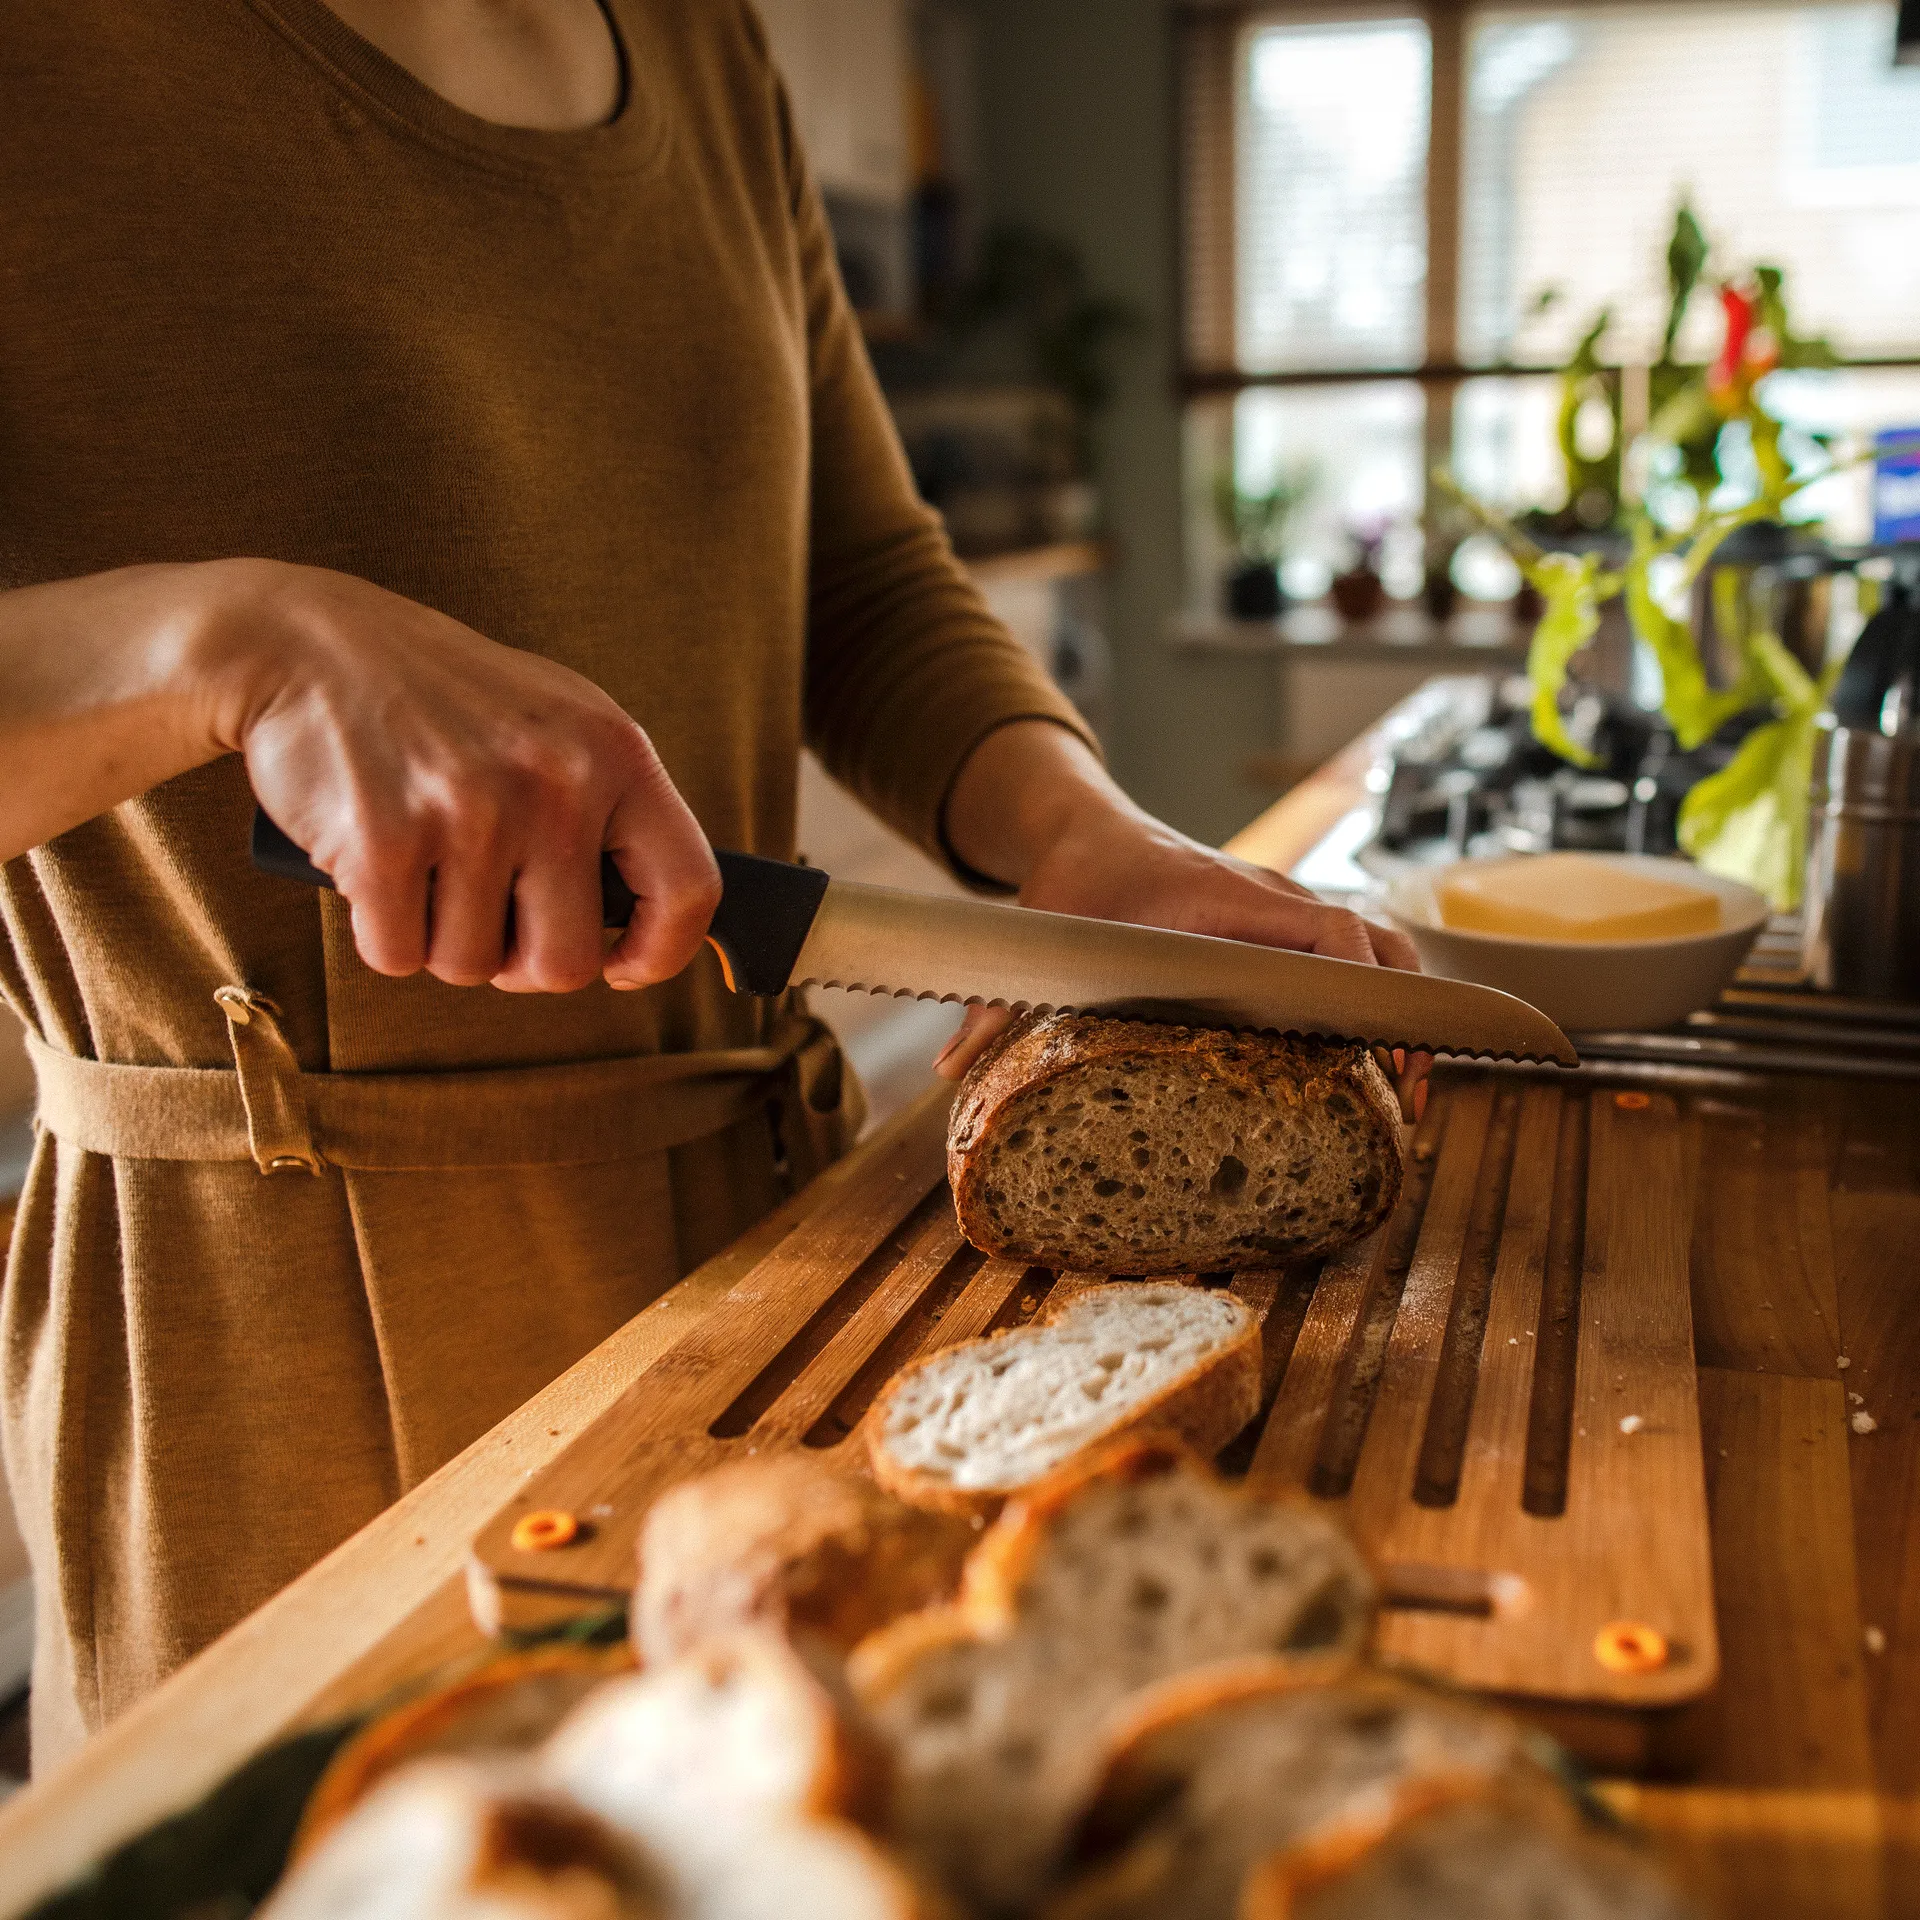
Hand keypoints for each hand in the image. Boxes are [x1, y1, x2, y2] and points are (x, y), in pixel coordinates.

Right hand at [204, 561, 717, 992]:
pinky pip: (398, 956)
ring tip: (422, 861)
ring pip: (473, 966)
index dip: (660, 952)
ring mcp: (471, 812)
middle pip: (566, 964)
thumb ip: (611, 806)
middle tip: (485, 912)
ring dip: (441, 938)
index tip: (622, 966)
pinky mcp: (384, 843)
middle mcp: (555, 781)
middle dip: (520, 962)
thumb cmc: (439, 696)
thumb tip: (651, 919)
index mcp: (615, 749)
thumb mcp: (555, 720)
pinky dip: (381, 932)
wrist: (302, 640)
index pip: (690, 888)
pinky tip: (373, 863)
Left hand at [932, 723, 1429, 1117]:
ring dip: (1404, 1009)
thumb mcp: (1039, 936)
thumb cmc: (1073, 884)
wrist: (1088, 830)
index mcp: (1225, 898)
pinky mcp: (1285, 926)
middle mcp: (1271, 899)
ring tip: (1409, 1089)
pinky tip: (1376, 1060)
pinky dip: (1379, 998)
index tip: (1382, 1047)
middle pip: (1376, 943)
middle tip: (1412, 1095)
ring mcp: (1285, 910)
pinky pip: (1355, 955)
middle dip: (1408, 1015)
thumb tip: (948, 1068)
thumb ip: (996, 1002)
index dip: (1360, 988)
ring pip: (1378, 947)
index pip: (1324, 931)